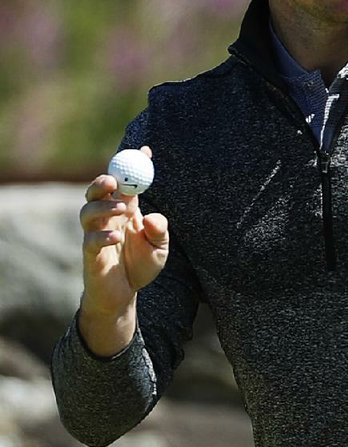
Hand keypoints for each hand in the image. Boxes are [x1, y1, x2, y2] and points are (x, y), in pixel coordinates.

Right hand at [78, 146, 168, 353]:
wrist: (125, 295)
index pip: (125, 184)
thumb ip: (160, 231)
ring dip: (103, 207)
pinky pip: (89, 241)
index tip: (145, 151)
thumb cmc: (141, 267)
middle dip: (103, 182)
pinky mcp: (90, 255)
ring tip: (123, 210)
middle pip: (96, 192)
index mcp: (125, 212)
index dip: (133, 167)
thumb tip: (153, 217)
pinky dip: (103, 237)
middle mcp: (107, 220)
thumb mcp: (160, 248)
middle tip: (114, 180)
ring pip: (87, 212)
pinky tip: (117, 239)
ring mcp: (95, 236)